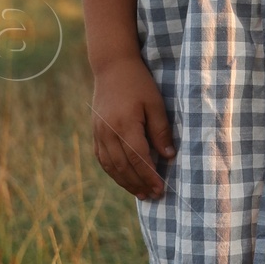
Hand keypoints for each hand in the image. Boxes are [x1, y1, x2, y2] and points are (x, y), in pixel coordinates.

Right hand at [90, 59, 173, 198]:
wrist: (112, 67)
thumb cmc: (138, 83)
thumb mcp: (155, 103)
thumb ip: (161, 130)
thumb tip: (168, 156)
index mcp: (125, 124)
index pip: (138, 158)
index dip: (149, 176)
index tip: (161, 189)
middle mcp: (109, 132)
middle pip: (124, 166)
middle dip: (139, 183)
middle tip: (153, 196)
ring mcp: (99, 133)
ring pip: (111, 165)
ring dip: (125, 182)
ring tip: (140, 194)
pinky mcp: (95, 132)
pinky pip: (102, 158)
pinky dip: (113, 172)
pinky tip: (123, 179)